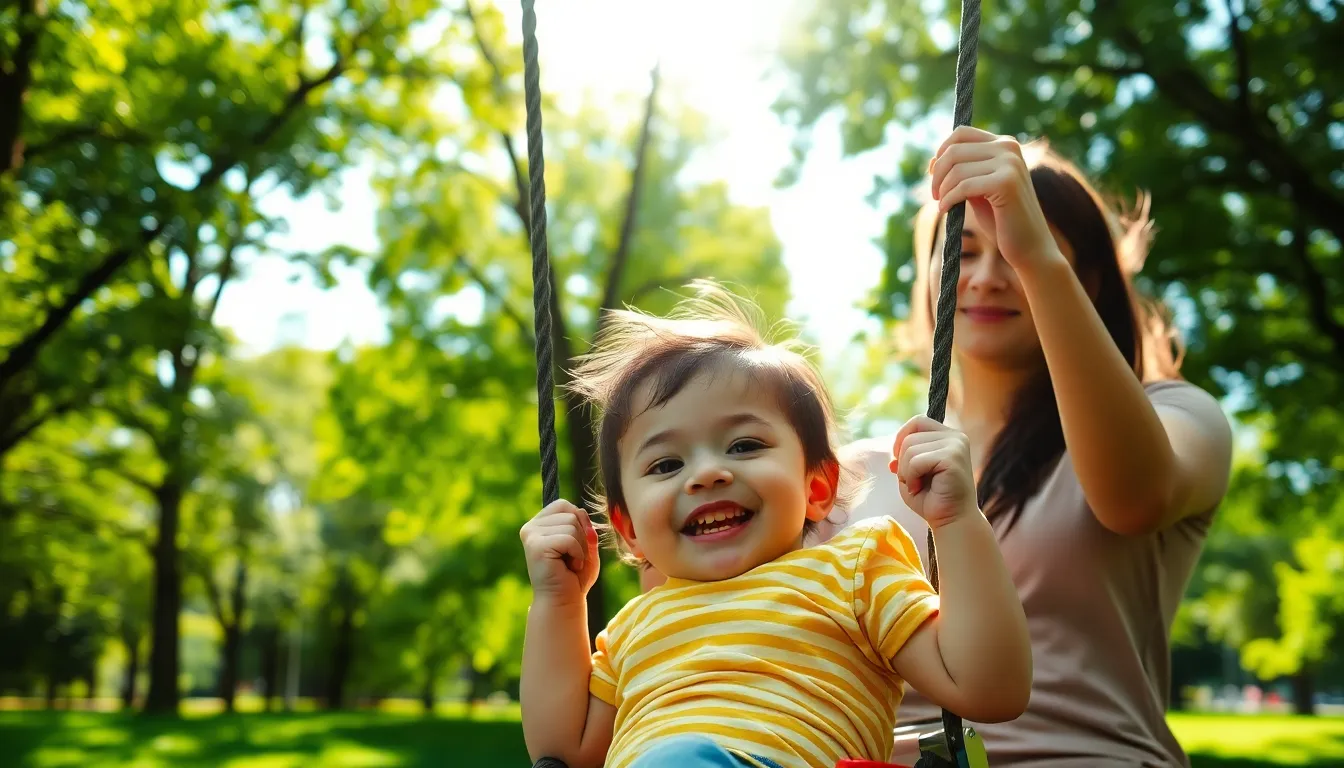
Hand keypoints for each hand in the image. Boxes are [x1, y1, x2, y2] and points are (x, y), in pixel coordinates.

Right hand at [521, 499, 599, 603]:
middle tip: (573, 558)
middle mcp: (531, 526)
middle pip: (571, 514)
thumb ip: (585, 525)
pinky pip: (569, 538)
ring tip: (571, 563)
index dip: (580, 521)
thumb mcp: (586, 544)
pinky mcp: (535, 546)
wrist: (564, 602)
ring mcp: (531, 535)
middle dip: (583, 537)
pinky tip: (570, 567)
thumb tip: (580, 512)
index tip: (579, 543)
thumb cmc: (575, 576)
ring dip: (581, 548)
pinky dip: (577, 553)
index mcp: (540, 523)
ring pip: (572, 525)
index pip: (564, 505)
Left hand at [889, 416, 978, 528]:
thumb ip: (903, 455)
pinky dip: (911, 476)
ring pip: (910, 447)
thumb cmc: (932, 499)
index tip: (899, 462)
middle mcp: (956, 437)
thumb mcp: (912, 472)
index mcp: (948, 436)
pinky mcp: (953, 457)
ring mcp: (956, 445)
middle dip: (902, 461)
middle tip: (913, 481)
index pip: (917, 421)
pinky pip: (916, 460)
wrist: (951, 521)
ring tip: (918, 486)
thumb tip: (894, 450)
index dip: (901, 438)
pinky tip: (919, 488)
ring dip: (906, 471)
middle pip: (910, 435)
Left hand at [928, 126, 1066, 274]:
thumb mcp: (978, 190)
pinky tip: (946, 210)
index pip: (961, 133)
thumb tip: (933, 160)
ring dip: (942, 189)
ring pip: (956, 169)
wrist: (1030, 247)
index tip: (932, 174)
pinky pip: (963, 186)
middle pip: (954, 150)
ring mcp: (1010, 163)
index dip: (940, 152)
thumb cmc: (1001, 221)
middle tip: (935, 195)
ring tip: (942, 205)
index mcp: (1005, 145)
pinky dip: (948, 199)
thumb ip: (963, 172)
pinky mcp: (1007, 182)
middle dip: (937, 174)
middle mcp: (1009, 147)